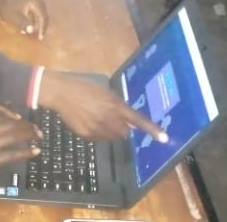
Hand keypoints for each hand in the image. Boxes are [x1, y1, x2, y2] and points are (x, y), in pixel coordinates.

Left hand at [0, 0, 47, 39]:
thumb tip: (32, 31)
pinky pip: (40, 18)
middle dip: (40, 28)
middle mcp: (39, 2)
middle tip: (38, 38)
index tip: (40, 38)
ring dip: (38, 27)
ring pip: (43, 19)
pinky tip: (28, 29)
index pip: (43, 17)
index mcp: (35, 2)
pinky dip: (35, 24)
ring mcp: (39, 4)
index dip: (42, 28)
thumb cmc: (9, 11)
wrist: (4, 5)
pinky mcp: (37, 8)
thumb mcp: (15, 19)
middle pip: (44, 18)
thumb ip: (24, 24)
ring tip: (29, 33)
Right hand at [0, 116, 40, 186]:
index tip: (23, 117)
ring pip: (15, 135)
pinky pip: (13, 153)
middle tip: (37, 127)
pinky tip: (36, 151)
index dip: (14, 116)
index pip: (1, 115)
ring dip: (29, 135)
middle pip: (11, 123)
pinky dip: (26, 152)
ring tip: (39, 135)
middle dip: (26, 125)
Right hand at [38, 72, 167, 142]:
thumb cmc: (84, 87)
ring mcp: (97, 128)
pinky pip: (97, 139)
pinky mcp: (86, 135)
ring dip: (109, 132)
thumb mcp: (105, 92)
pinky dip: (96, 134)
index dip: (152, 130)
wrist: (61, 93)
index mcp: (115, 105)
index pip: (138, 120)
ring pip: (111, 138)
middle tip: (111, 119)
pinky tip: (87, 122)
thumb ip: (118, 106)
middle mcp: (109, 119)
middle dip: (121, 128)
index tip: (164, 139)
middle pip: (124, 133)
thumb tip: (129, 121)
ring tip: (96, 119)